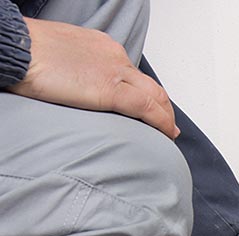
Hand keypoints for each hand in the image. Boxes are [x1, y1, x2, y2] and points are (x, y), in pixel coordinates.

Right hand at [9, 18, 178, 138]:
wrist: (17, 47)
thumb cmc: (29, 53)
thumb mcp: (62, 57)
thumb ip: (78, 71)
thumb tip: (78, 86)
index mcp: (103, 47)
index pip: (133, 74)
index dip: (146, 93)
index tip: (151, 106)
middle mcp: (115, 57)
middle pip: (151, 85)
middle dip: (163, 107)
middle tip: (168, 124)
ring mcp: (115, 73)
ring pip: (155, 96)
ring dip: (166, 117)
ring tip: (169, 133)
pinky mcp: (110, 90)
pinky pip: (146, 108)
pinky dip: (160, 122)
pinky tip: (165, 133)